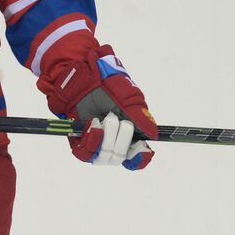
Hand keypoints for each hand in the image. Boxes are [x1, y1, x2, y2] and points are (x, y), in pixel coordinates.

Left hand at [38, 45, 156, 169]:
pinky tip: (93, 125)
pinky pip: (85, 153)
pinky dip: (92, 139)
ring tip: (103, 118)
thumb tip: (154, 134)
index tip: (140, 147)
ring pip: (104, 157)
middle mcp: (113, 143)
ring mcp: (96, 143)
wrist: (84, 77)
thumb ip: (142, 118)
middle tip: (117, 119)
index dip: (139, 157)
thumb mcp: (129, 100)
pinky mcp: (79, 141)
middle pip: (120, 157)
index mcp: (130, 135)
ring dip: (106, 137)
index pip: (137, 157)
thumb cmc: (109, 86)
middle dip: (121, 139)